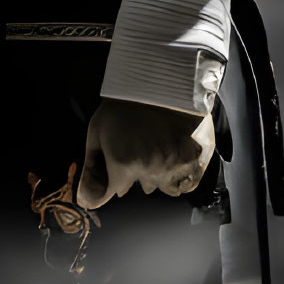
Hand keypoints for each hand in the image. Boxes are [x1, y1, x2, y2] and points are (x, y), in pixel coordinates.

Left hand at [76, 99, 216, 209]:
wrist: (157, 80)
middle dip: (140, 172)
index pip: (117, 189)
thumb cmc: (122, 106)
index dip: (118, 174)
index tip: (123, 157)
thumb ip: (92, 172)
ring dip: (162, 175)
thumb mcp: (97, 134)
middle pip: (144, 187)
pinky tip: (175, 156)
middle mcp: (151, 170)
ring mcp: (176, 166)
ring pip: (168, 187)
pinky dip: (182, 175)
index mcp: (124, 164)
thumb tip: (86, 203)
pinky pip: (189, 183)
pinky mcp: (197, 160)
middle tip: (142, 146)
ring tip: (159, 150)